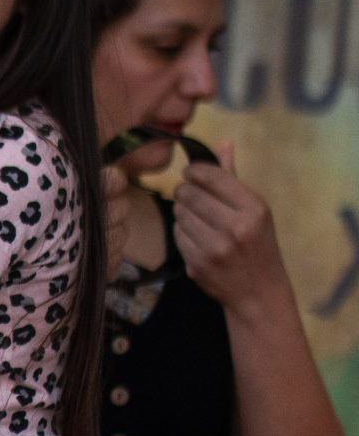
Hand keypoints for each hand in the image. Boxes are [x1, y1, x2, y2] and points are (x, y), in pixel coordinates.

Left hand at [174, 144, 291, 309]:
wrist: (259, 291)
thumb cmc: (258, 245)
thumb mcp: (256, 210)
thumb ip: (234, 178)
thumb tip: (223, 144)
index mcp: (254, 209)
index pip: (212, 176)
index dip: (194, 170)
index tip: (190, 172)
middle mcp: (235, 227)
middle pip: (189, 194)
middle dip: (185, 191)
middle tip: (189, 194)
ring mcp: (215, 248)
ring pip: (179, 213)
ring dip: (182, 211)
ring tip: (196, 217)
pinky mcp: (197, 264)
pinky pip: (176, 235)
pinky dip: (181, 231)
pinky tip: (195, 236)